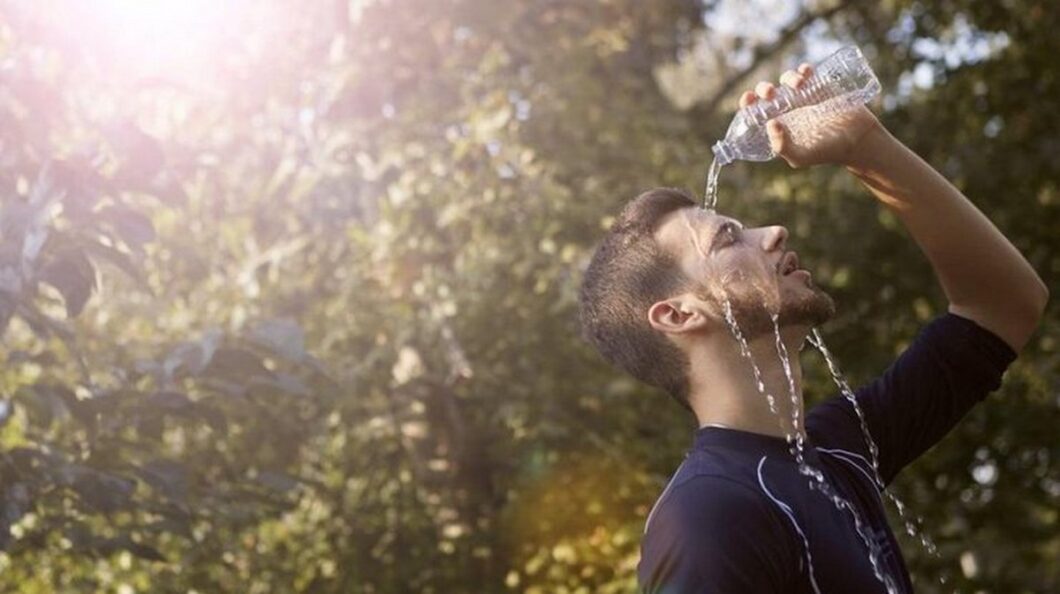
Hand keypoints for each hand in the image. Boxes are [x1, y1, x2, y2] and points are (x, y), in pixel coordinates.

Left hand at [740, 63, 883, 167]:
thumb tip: (770, 123)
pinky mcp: (821, 86)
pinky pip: (808, 72)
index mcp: (778, 124)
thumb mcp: (800, 156)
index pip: (755, 111)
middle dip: (764, 88)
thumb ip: (782, 146)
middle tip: (770, 93)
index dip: (748, 103)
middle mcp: (788, 108)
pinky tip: (805, 73)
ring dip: (787, 78)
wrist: (858, 140)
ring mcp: (804, 96)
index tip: (748, 99)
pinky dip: (804, 69)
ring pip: (787, 79)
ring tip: (798, 85)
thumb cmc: (826, 152)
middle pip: (768, 92)